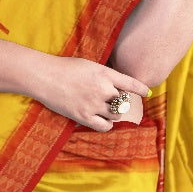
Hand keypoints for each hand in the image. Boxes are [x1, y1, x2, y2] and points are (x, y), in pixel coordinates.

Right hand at [34, 55, 150, 130]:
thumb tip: (116, 87)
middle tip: (111, 100)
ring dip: (114, 113)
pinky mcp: (84, 116)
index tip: (147, 93)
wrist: (44, 76)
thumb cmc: (64, 68)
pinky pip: (104, 126)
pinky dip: (107, 124)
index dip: (141, 89)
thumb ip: (104, 75)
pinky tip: (102, 119)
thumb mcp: (89, 65)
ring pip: (116, 114)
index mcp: (104, 73)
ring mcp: (93, 104)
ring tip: (105, 109)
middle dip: (120, 101)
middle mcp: (102, 89)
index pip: (130, 83)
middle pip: (123, 101)